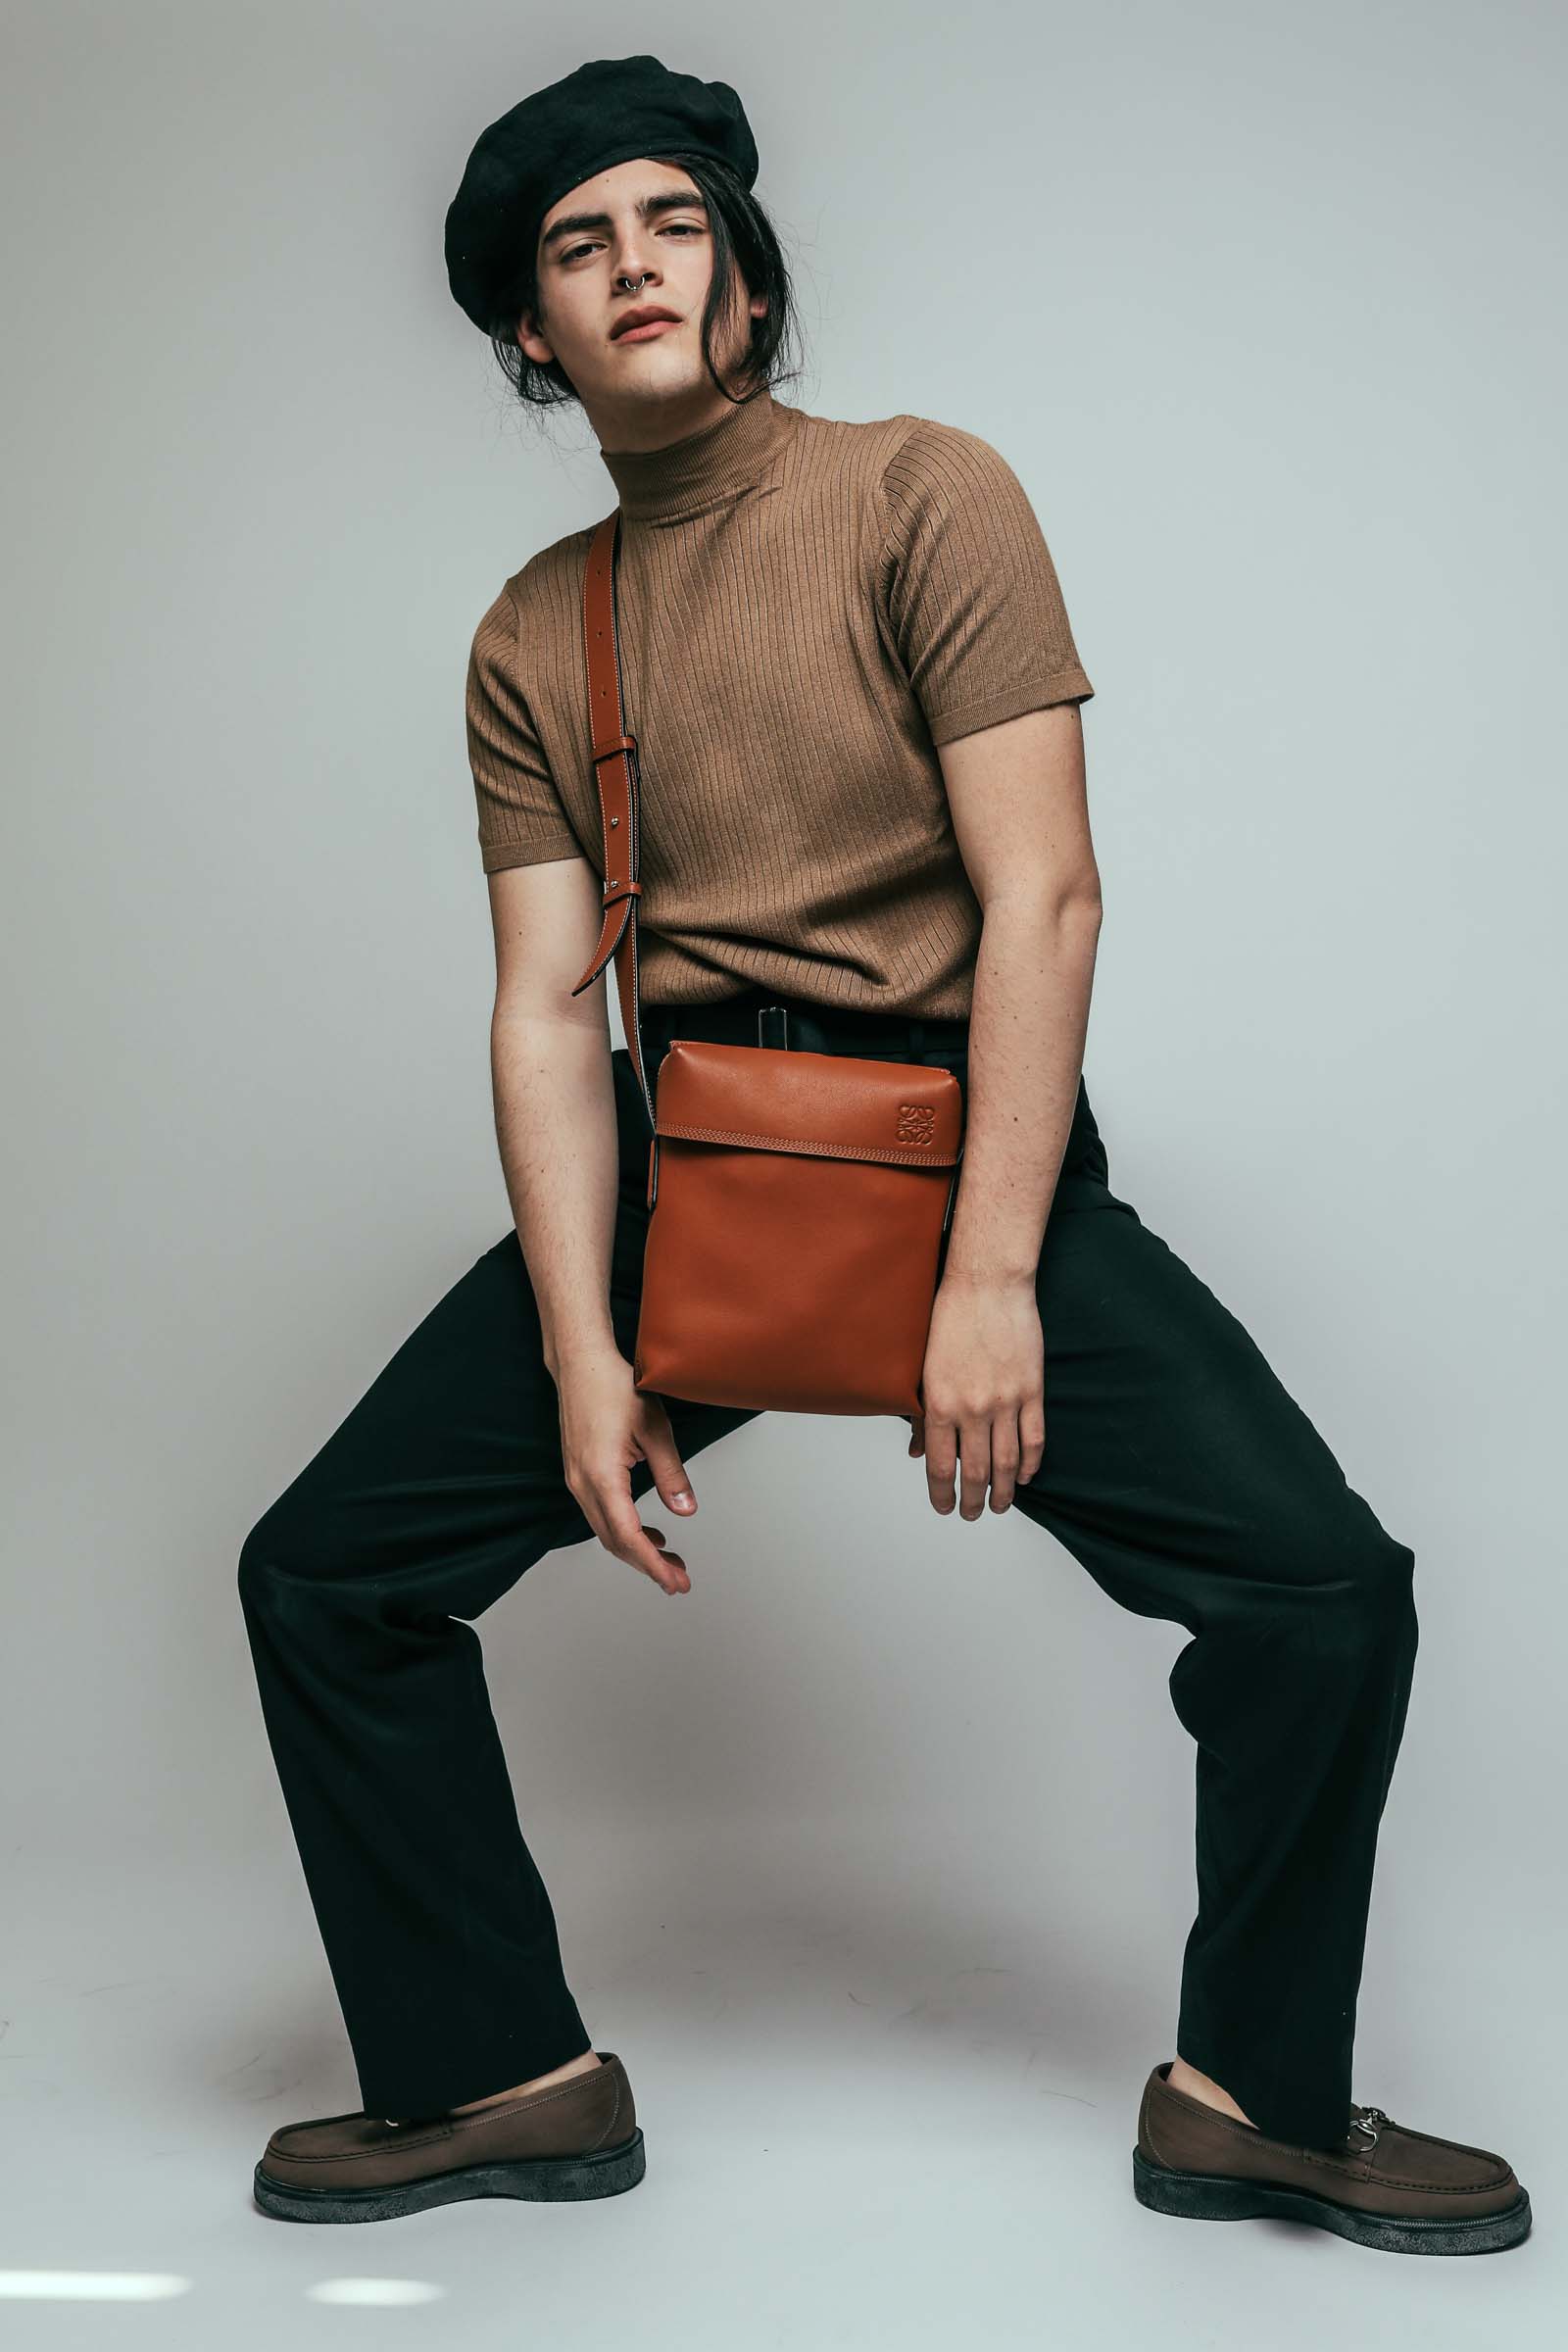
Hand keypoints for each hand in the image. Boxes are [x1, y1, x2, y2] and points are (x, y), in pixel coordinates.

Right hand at [555, 1347, 697, 1594]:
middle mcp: (582, 1485)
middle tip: (679, 1580)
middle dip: (648, 1565)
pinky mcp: (578, 1474)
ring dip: (636, 1550)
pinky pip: (600, 1515)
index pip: (628, 1536)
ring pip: (605, 1531)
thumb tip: (686, 1511)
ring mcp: (576, 1481)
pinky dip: (624, 1530)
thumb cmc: (615, 1388)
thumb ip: (671, 1474)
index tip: (676, 1580)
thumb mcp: (656, 1430)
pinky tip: (648, 1531)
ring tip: (670, 1560)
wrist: (580, 1364)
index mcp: (601, 1477)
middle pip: (614, 1542)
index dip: (653, 1563)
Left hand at [907, 1272, 1044, 1517]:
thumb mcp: (924, 1368)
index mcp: (941, 1404)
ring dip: (1005, 1490)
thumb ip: (923, 1414)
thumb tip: (918, 1451)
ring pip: (1009, 1461)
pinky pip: (1034, 1437)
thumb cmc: (950, 1319)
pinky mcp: (1032, 1389)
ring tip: (1001, 1505)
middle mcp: (974, 1408)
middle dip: (974, 1500)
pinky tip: (1027, 1476)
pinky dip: (1032, 1462)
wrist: (987, 1285)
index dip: (943, 1494)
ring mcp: (1006, 1401)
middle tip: (973, 1514)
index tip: (945, 1507)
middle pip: (977, 1471)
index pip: (941, 1466)